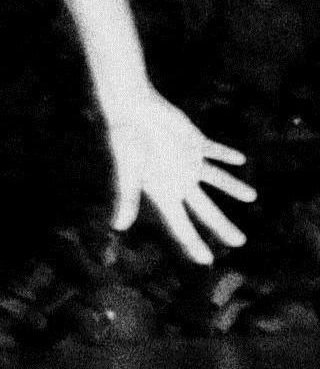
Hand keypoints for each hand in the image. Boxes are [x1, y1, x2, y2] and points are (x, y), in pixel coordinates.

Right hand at [105, 89, 255, 264]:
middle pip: (205, 209)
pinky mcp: (192, 141)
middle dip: (222, 226)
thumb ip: (127, 199)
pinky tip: (239, 159)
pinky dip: (225, 155)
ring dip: (234, 187)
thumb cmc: (127, 140)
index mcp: (163, 191)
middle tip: (240, 241)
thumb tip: (118, 227)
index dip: (193, 243)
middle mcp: (177, 180)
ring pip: (216, 179)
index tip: (207, 260)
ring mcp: (186, 161)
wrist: (131, 108)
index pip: (181, 225)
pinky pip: (213, 151)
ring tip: (251, 196)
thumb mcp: (128, 172)